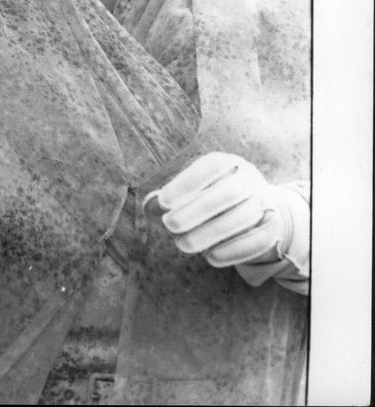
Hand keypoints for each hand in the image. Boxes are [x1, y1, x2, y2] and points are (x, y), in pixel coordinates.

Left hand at [143, 152, 306, 269]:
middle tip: (169, 226)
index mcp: (226, 163)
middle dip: (196, 211)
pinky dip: (234, 251)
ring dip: (211, 233)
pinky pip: (257, 240)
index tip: (163, 202)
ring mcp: (263, 203)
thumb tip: (148, 206)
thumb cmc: (211, 195)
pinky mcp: (272, 228)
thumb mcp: (192, 190)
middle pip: (228, 193)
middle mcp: (247, 179)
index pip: (210, 168)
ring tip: (183, 245)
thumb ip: (169, 198)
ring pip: (243, 217)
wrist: (256, 207)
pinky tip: (210, 257)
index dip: (186, 184)